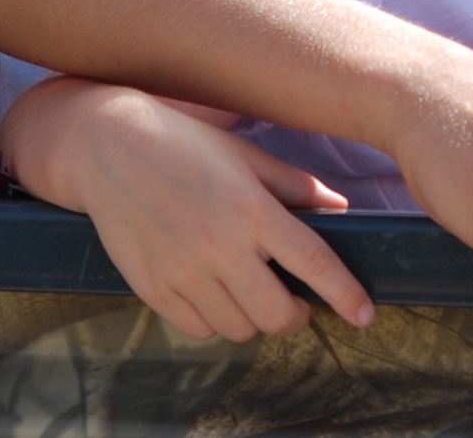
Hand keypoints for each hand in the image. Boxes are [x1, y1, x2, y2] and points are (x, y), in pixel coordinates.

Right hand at [0, 77, 374, 341]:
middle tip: (299, 303)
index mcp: (251, 209)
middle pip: (277, 314)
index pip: (313, 263)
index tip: (364, 315)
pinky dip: (217, 321)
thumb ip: (294, 186)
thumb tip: (340, 207)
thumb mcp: (245, 154)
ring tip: (254, 293)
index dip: (345, 294)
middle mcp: (220, 246)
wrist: (108, 146)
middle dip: (297, 316)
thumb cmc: (185, 143)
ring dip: (256, 319)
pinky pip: (199, 329)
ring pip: (239, 328)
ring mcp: (183, 272)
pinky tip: (217, 294)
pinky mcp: (153, 288)